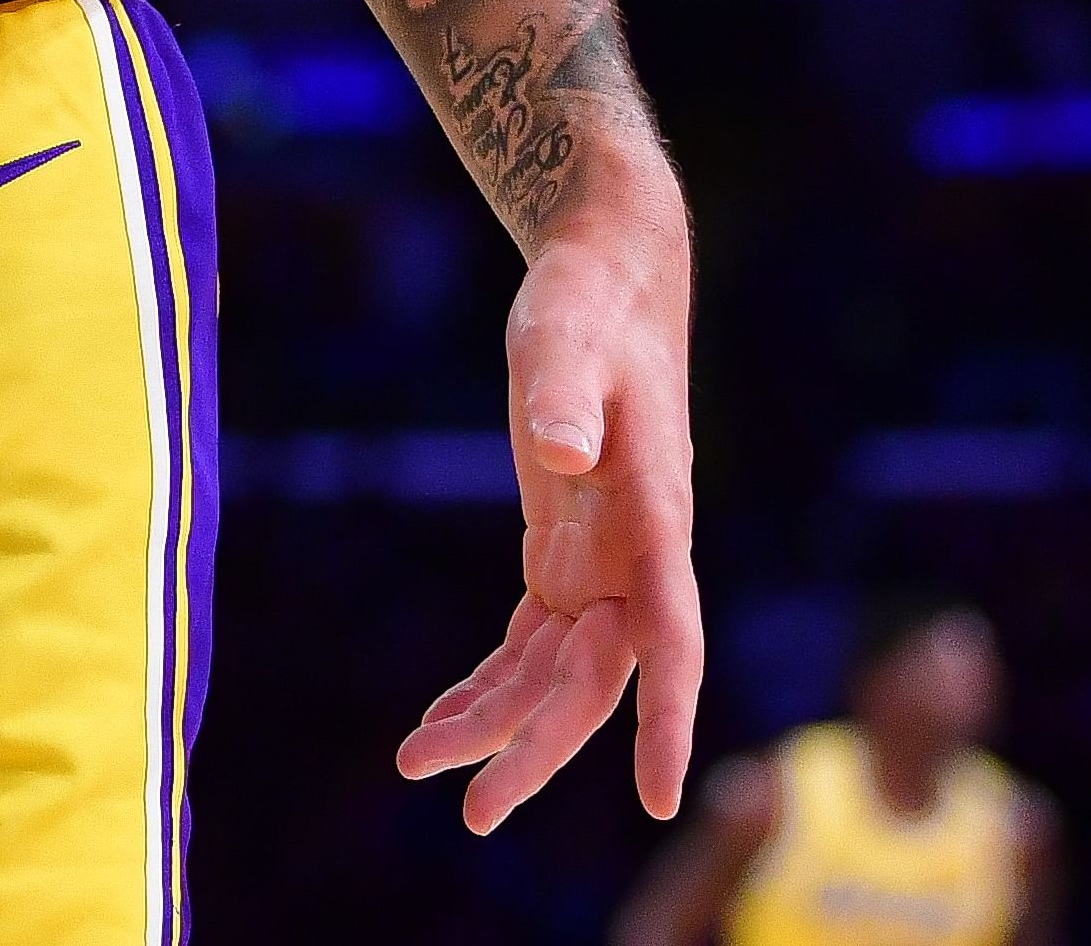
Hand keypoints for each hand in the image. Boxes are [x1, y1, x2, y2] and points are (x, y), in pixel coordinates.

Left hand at [395, 172, 698, 832]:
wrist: (606, 275)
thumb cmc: (588, 303)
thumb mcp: (566, 339)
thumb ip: (566, 394)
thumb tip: (564, 452)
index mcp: (654, 520)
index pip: (672, 639)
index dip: (669, 720)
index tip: (662, 799)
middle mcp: (637, 558)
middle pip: (596, 682)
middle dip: (540, 750)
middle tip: (473, 814)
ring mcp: (602, 562)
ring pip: (556, 675)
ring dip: (499, 726)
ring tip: (418, 765)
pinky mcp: (565, 553)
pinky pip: (530, 643)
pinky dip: (490, 683)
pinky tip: (441, 723)